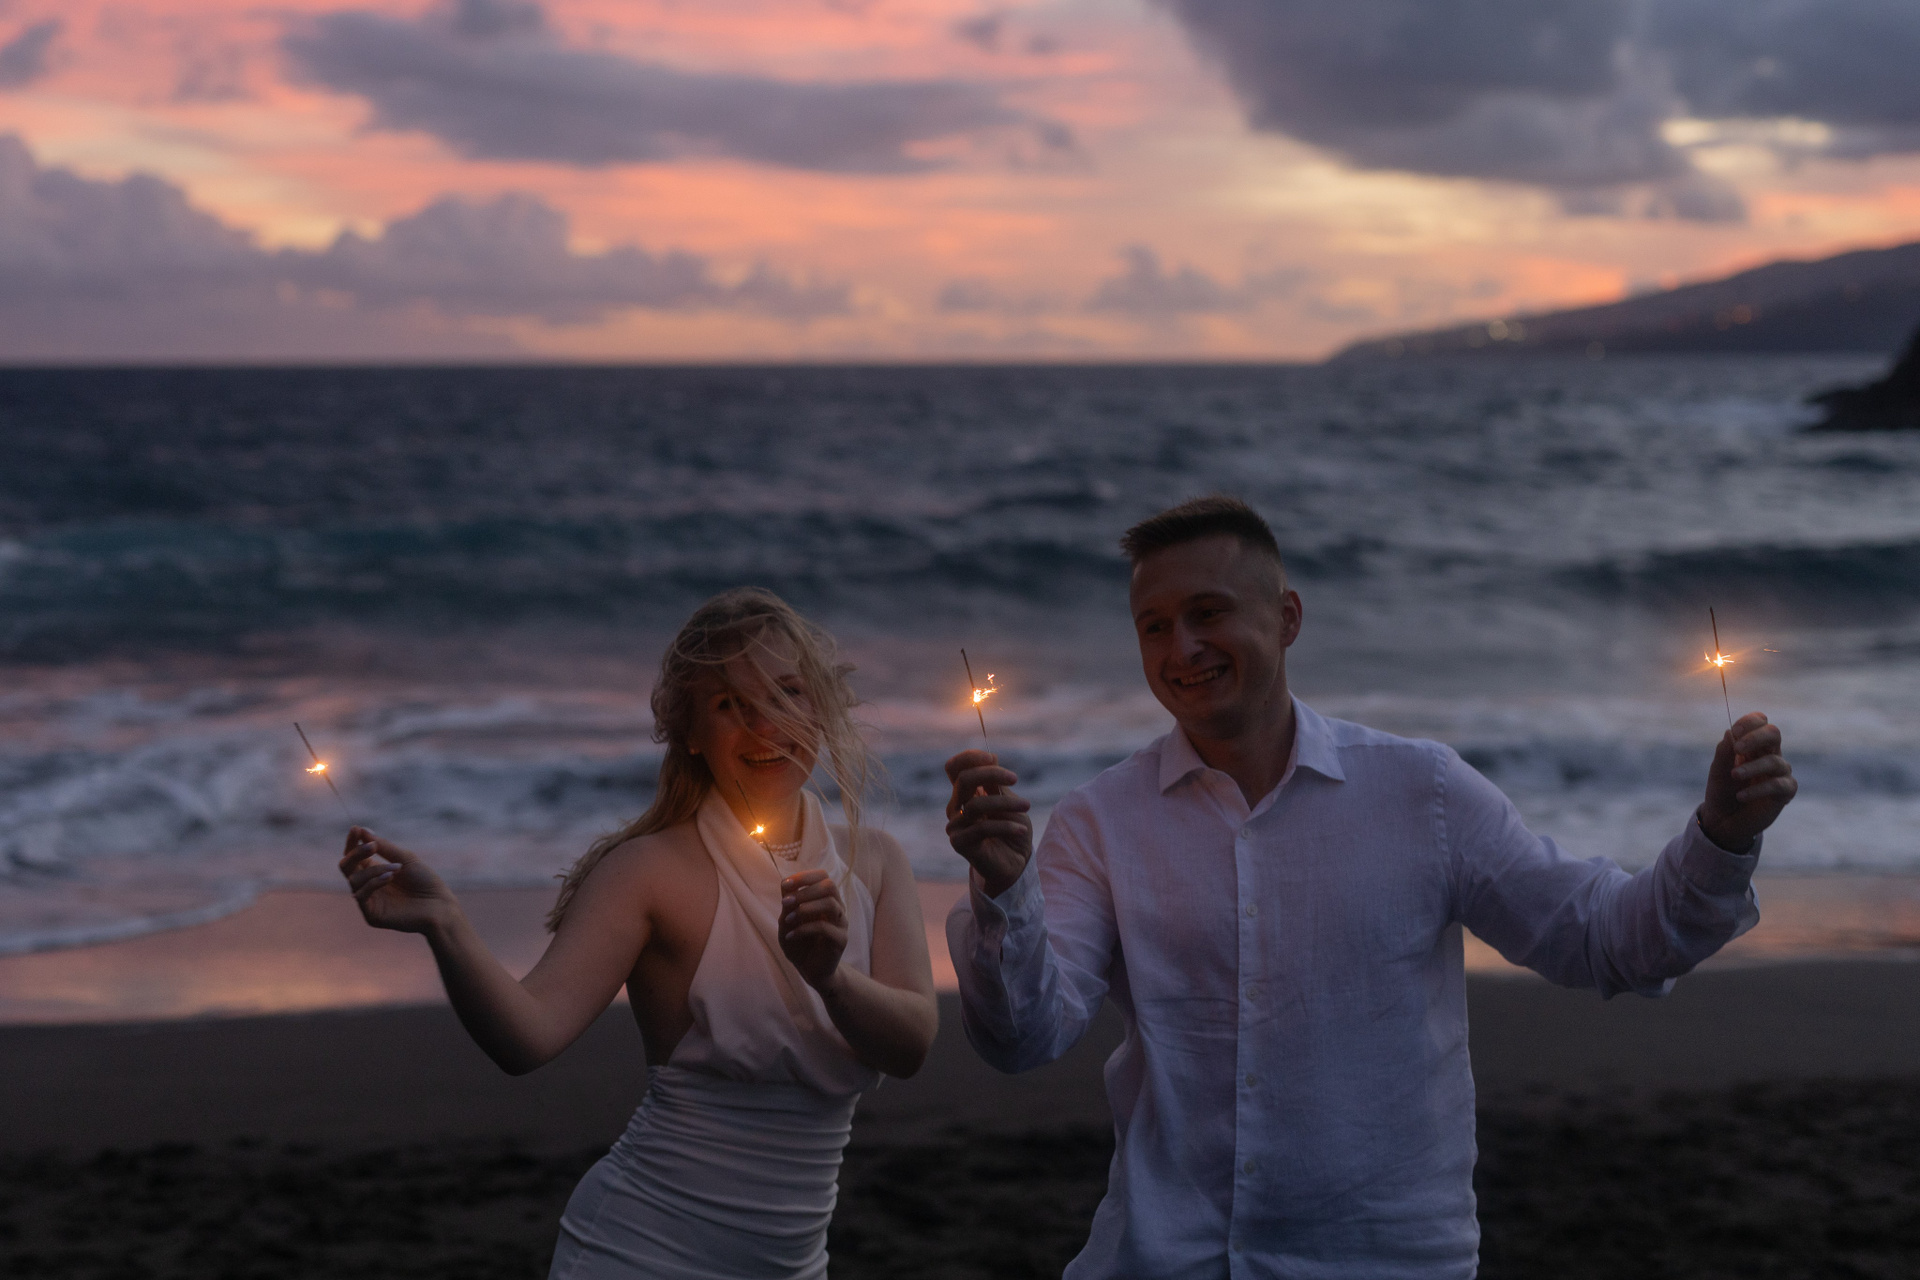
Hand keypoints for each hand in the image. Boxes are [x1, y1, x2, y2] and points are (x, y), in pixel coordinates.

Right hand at [338, 826, 454, 933]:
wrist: (439, 905)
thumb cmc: (425, 881)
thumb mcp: (404, 858)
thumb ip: (383, 846)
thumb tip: (362, 830)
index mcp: (373, 870)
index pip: (354, 855)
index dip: (353, 842)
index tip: (355, 829)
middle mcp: (367, 885)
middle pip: (346, 866)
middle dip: (356, 853)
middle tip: (373, 846)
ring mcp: (368, 900)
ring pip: (354, 879)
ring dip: (375, 870)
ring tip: (397, 869)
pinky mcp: (371, 915)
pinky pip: (361, 895)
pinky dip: (374, 882)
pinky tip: (390, 877)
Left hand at [779, 869, 848, 990]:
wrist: (810, 970)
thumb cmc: (799, 943)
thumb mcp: (787, 922)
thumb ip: (788, 905)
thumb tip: (786, 885)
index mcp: (825, 899)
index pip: (823, 876)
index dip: (804, 876)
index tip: (786, 885)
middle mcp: (836, 908)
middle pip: (829, 885)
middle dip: (805, 890)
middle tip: (785, 902)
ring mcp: (841, 923)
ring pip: (830, 903)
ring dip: (804, 908)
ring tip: (788, 920)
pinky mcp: (841, 940)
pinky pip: (825, 927)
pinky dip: (803, 929)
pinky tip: (790, 937)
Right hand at [944, 749, 1031, 897]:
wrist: (1015, 864)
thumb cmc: (1013, 830)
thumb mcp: (1009, 802)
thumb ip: (996, 784)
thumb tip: (991, 758)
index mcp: (965, 794)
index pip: (954, 768)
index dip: (969, 758)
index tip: (993, 757)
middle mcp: (956, 807)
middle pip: (963, 780)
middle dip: (991, 774)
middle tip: (1015, 779)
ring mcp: (955, 825)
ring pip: (976, 805)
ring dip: (1005, 804)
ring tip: (1026, 807)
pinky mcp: (959, 843)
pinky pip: (982, 828)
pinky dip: (1005, 827)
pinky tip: (1021, 830)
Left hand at [1697, 712, 1796, 853]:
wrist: (1723, 820)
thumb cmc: (1722, 791)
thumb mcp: (1717, 770)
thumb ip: (1724, 752)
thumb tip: (1731, 733)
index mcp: (1752, 745)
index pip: (1760, 722)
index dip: (1750, 722)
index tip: (1735, 731)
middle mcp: (1769, 754)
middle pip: (1774, 733)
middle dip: (1756, 737)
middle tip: (1738, 749)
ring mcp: (1779, 773)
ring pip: (1775, 761)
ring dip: (1752, 767)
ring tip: (1734, 775)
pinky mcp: (1785, 792)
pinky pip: (1778, 785)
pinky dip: (1758, 789)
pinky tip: (1741, 796)